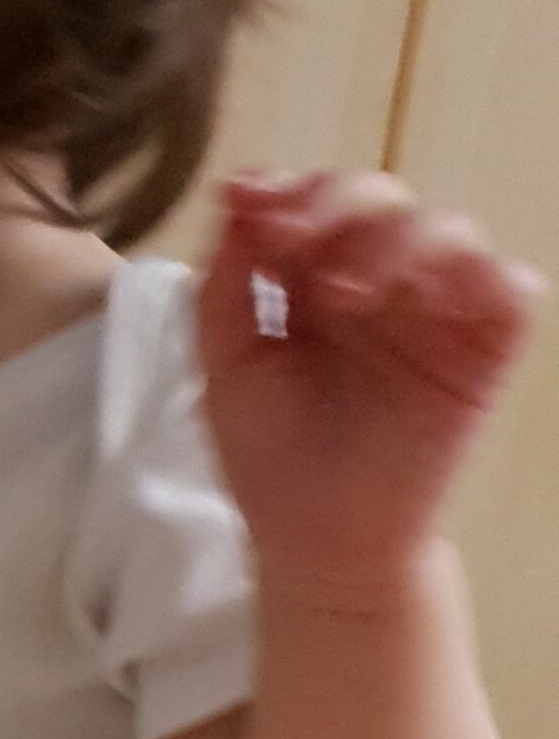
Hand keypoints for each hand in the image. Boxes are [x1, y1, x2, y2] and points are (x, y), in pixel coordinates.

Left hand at [196, 169, 544, 607]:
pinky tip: (435, 302)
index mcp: (323, 280)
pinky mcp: (483, 355)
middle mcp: (386, 287)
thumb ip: (227, 280)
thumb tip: (238, 191)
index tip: (252, 204)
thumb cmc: (272, 463)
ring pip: (449, 227)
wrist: (317, 548)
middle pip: (384, 197)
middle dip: (334, 206)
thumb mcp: (226, 364)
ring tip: (339, 295)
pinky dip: (488, 277)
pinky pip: (512, 290)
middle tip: (291, 246)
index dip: (292, 189)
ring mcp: (438, 317)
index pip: (322, 201)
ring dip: (393, 240)